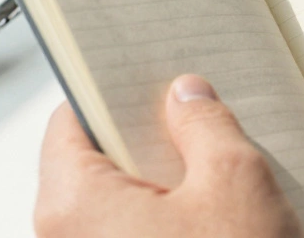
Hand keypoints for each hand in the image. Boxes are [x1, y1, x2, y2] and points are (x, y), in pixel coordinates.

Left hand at [34, 74, 303, 237]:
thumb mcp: (234, 182)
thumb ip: (204, 125)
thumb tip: (188, 99)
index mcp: (74, 206)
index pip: (68, 121)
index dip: (110, 93)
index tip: (143, 79)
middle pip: (93, 166)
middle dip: (146, 142)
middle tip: (195, 123)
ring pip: (117, 209)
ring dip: (163, 188)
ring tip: (217, 175)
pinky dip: (168, 224)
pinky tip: (216, 221)